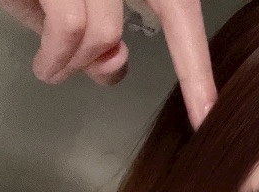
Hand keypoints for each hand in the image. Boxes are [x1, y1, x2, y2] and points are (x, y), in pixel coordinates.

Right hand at [0, 0, 215, 128]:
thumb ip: (95, 37)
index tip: (212, 108)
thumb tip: (111, 66)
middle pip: (177, 7)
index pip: (182, 7)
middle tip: (203, 113)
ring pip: (108, 32)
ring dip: (79, 65)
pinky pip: (68, 28)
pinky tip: (46, 68)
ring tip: (55, 69)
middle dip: (196, 70)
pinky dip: (56, 59)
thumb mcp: (64, 5)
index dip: (199, 59)